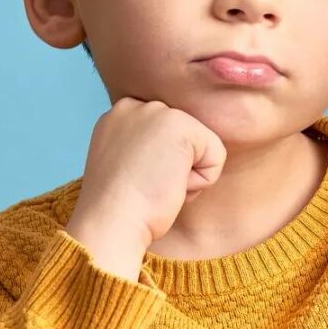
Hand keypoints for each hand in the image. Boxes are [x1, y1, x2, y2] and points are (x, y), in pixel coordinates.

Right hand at [66, 98, 226, 279]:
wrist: (110, 222)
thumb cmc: (121, 208)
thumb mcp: (128, 165)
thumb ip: (148, 147)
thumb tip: (177, 154)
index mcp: (120, 116)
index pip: (170, 136)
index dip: (162, 166)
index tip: (136, 180)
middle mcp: (136, 106)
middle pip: (189, 140)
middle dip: (177, 168)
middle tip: (146, 184)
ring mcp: (157, 111)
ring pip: (204, 147)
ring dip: (189, 176)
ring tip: (156, 185)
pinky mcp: (180, 125)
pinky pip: (216, 156)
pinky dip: (200, 181)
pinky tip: (170, 185)